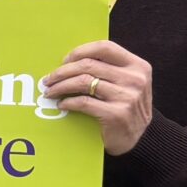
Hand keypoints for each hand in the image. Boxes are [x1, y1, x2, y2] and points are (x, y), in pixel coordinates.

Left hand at [44, 40, 153, 155]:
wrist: (137, 139)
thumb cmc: (125, 107)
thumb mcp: (127, 83)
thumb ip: (109, 69)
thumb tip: (70, 60)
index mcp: (138, 66)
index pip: (105, 47)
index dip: (80, 51)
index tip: (64, 61)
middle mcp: (135, 79)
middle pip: (89, 64)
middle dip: (63, 71)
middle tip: (48, 79)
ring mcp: (127, 97)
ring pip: (83, 82)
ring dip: (60, 86)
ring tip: (50, 91)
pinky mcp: (116, 114)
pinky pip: (83, 102)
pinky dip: (68, 102)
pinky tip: (62, 104)